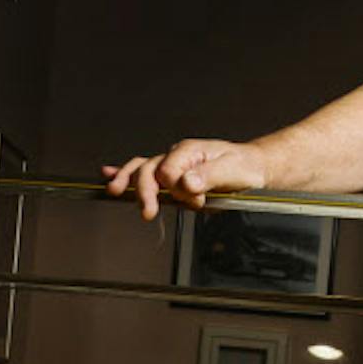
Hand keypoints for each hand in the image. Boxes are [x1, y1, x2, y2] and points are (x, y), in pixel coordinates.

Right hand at [102, 139, 267, 219]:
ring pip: (142, 169)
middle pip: (149, 169)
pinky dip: (125, 172)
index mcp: (190, 151)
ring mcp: (172, 165)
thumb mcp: (233, 171)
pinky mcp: (171, 176)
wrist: (252, 168)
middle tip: (147, 212)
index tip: (197, 201)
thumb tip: (186, 183)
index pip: (169, 171)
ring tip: (115, 190)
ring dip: (128, 181)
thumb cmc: (244, 168)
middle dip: (145, 191)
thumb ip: (209, 177)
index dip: (178, 190)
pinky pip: (144, 171)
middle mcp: (177, 155)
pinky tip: (109, 174)